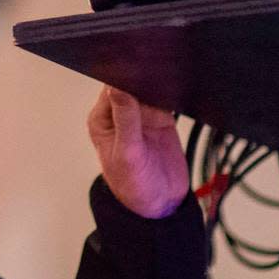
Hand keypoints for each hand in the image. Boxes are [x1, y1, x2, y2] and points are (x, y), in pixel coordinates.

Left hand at [88, 85, 189, 218]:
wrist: (160, 205)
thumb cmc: (133, 186)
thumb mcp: (128, 154)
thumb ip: (125, 120)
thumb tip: (117, 87)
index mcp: (103, 119)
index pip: (111, 88)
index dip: (123, 78)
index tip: (138, 72)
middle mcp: (120, 115)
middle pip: (130, 84)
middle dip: (142, 79)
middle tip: (157, 76)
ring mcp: (142, 116)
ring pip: (148, 89)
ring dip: (157, 85)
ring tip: (167, 85)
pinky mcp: (161, 120)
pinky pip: (165, 99)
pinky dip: (170, 94)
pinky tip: (175, 94)